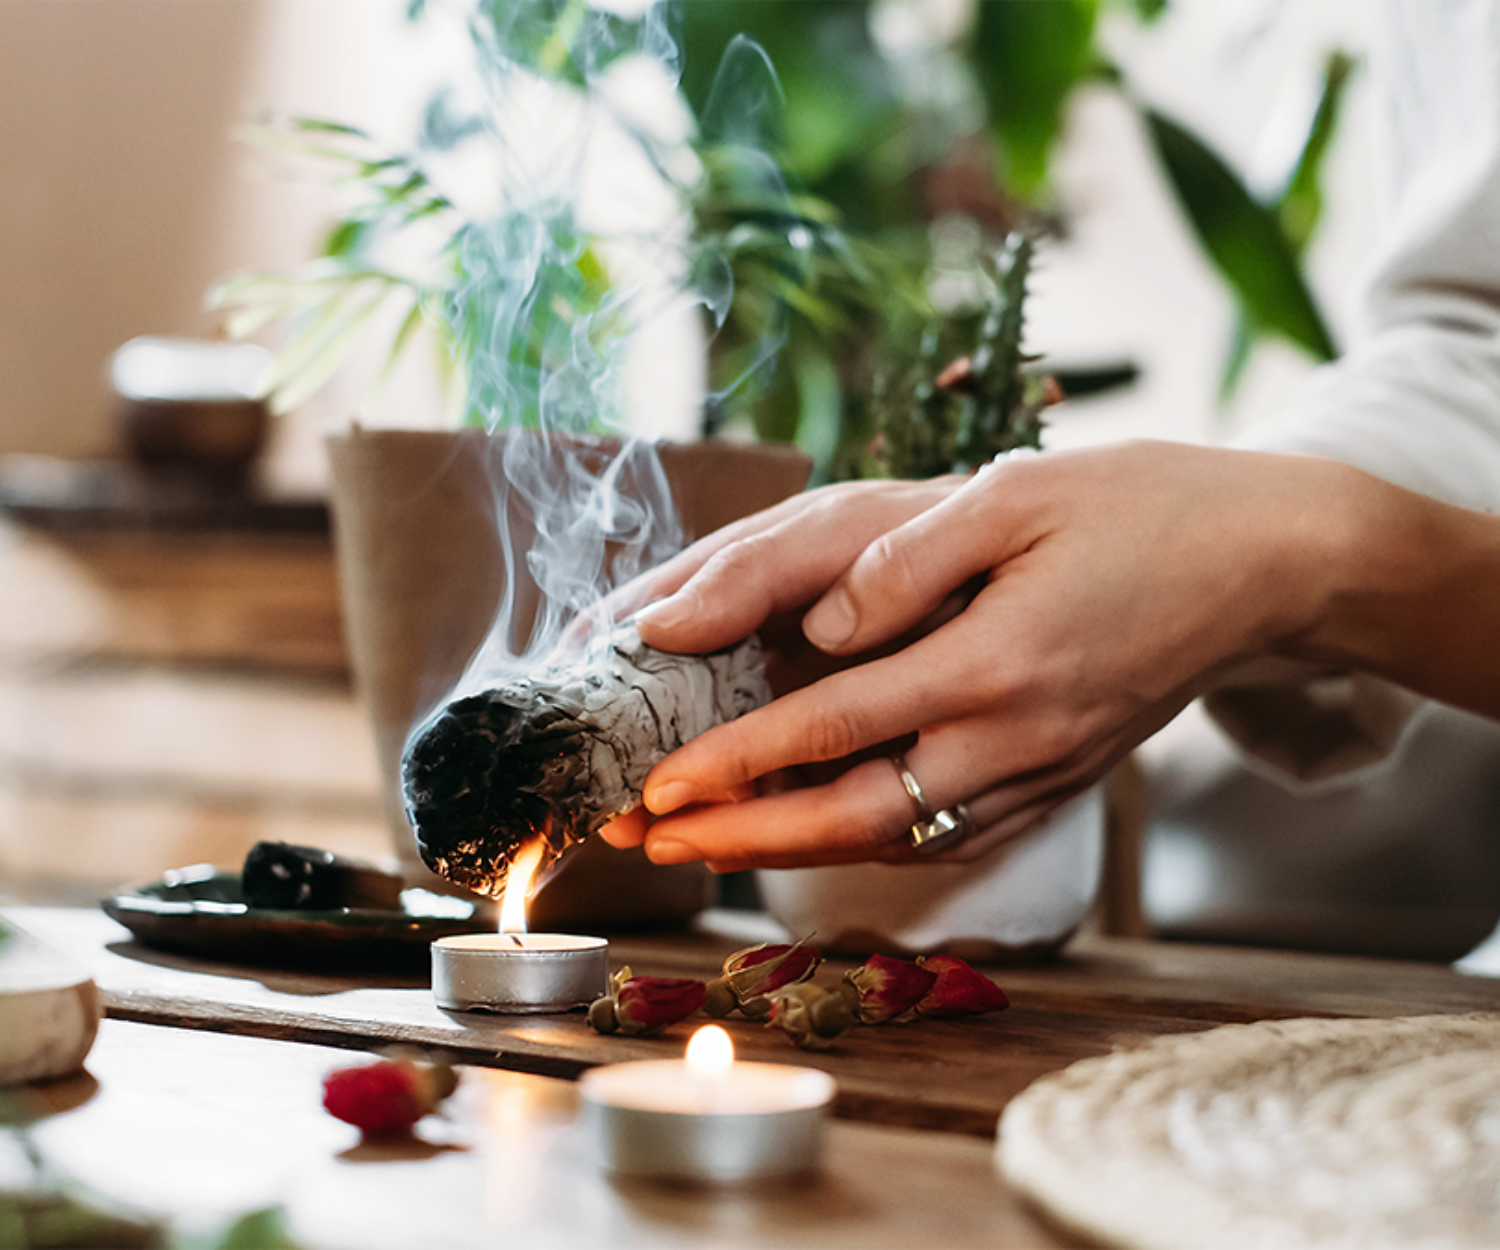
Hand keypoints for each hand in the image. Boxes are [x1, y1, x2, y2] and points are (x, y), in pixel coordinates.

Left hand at [603, 441, 1351, 869]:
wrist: (1265, 566)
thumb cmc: (1141, 509)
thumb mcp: (1021, 494)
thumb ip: (911, 557)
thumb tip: (824, 619)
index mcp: (997, 662)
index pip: (835, 726)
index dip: (737, 760)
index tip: (659, 782)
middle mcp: (1016, 737)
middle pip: (856, 814)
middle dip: (743, 836)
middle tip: (654, 841)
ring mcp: (1043, 771)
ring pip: (900, 838)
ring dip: (796, 850)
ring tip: (711, 846)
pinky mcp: (1060, 781)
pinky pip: (950, 834)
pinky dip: (872, 843)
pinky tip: (821, 833)